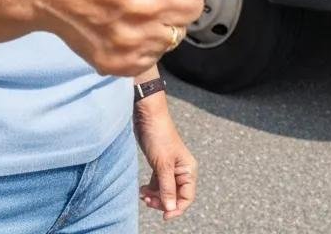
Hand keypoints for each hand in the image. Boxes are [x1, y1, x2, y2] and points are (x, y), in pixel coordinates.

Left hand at [134, 103, 197, 219]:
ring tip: (143, 195)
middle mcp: (181, 170)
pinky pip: (158, 183)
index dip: (176, 208)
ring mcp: (170, 167)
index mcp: (188, 170)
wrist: (147, 115)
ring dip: (155, 197)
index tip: (164, 216)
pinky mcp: (159, 164)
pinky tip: (142, 190)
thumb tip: (170, 208)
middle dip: (162, 202)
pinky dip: (151, 189)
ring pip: (165, 191)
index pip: (187, 197)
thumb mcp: (162, 164)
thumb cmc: (158, 136)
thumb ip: (167, 187)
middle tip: (148, 201)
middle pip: (175, 196)